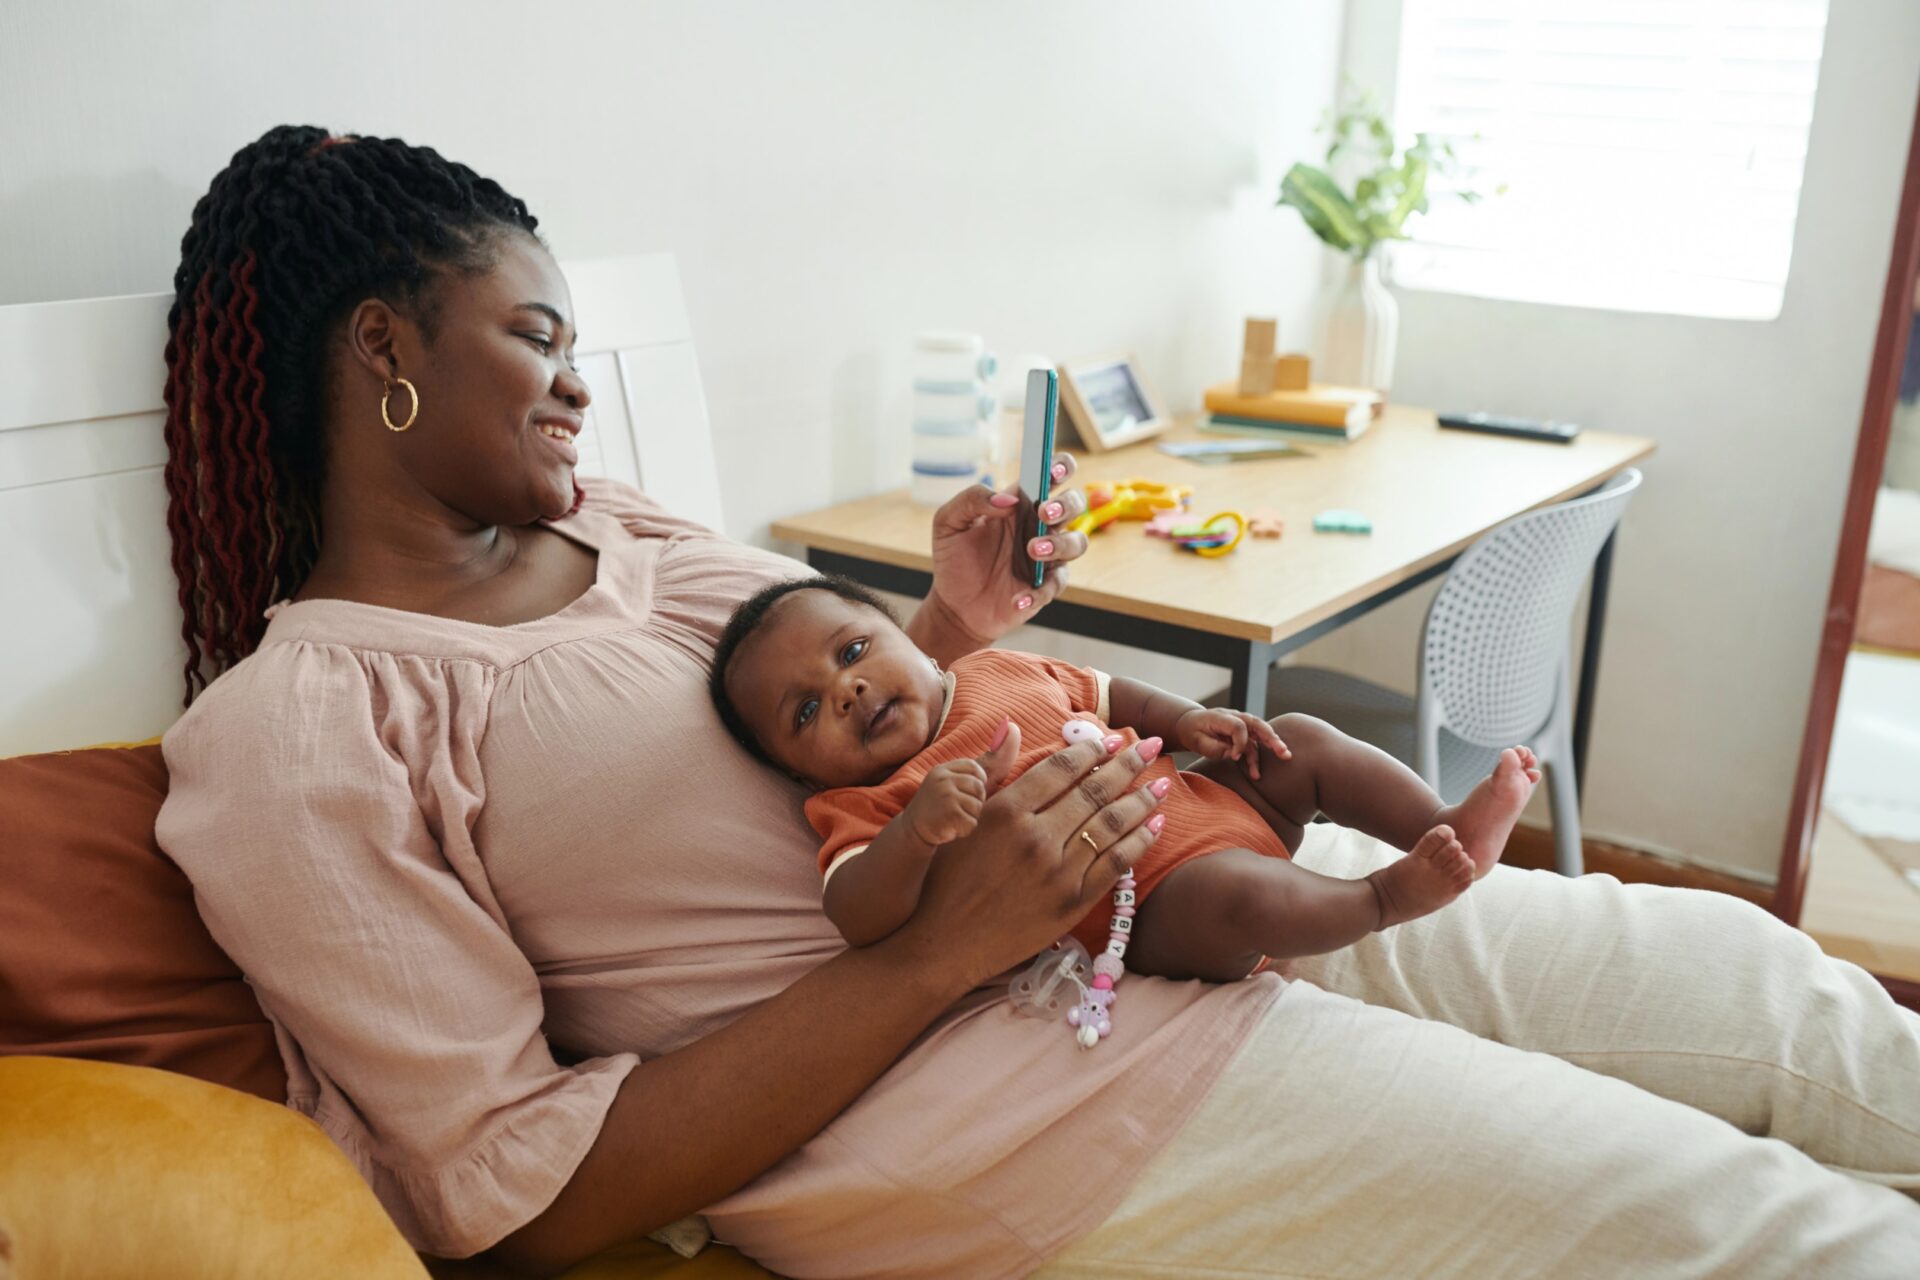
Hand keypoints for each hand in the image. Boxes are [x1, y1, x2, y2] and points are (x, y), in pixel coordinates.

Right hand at [904, 725, 1168, 989]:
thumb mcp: (959, 818)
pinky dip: (1140, 841)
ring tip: (1161, 782)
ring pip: (1111, 825)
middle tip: (1150, 746)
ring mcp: (1057, 872)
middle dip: (1128, 765)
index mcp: (1006, 811)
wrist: (942, 944)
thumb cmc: (943, 878)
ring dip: (1141, 799)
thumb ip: (990, 772)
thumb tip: (1012, 726)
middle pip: (1093, 791)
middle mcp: (1036, 838)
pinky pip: (1116, 864)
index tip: (1110, 740)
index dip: (1090, 750)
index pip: (1060, 769)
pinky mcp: (1072, 903)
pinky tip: (1155, 824)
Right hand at [905, 759, 988, 844]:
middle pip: (978, 787)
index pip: (973, 767)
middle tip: (959, 810)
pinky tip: (951, 829)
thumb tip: (1007, 745)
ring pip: (977, 806)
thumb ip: (966, 775)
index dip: (978, 780)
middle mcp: (944, 780)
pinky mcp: (951, 814)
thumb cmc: (935, 807)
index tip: (970, 793)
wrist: (912, 830)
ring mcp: (947, 796)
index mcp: (942, 770)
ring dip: (969, 817)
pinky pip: (972, 822)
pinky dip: (965, 830)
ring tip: (953, 819)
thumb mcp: (944, 784)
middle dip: (975, 801)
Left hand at [922, 455, 1089, 651]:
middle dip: (1066, 505)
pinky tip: (1018, 597)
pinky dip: (1040, 591)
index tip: (1052, 469)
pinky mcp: (1046, 586)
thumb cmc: (954, 557)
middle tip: (1044, 513)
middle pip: (1074, 503)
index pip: (1053, 473)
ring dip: (1060, 544)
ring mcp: (1047, 556)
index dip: (1060, 466)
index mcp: (1021, 501)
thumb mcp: (948, 522)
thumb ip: (972, 499)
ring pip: (1077, 542)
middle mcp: (1040, 525)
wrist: (953, 604)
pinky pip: (1057, 584)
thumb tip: (1007, 500)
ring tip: (1032, 551)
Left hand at [1174, 708, 1290, 779]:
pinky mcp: (1244, 735)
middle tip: (1283, 751)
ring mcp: (1241, 725)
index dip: (1240, 742)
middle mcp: (1235, 718)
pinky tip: (1256, 774)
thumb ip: (1214, 748)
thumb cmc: (1193, 731)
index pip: (1238, 726)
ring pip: (1261, 733)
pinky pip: (1254, 746)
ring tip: (1285, 756)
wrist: (1190, 723)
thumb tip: (1233, 755)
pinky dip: (1257, 759)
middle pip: (1257, 724)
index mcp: (1221, 717)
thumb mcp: (1197, 741)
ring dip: (1273, 745)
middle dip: (1271, 737)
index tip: (1234, 757)